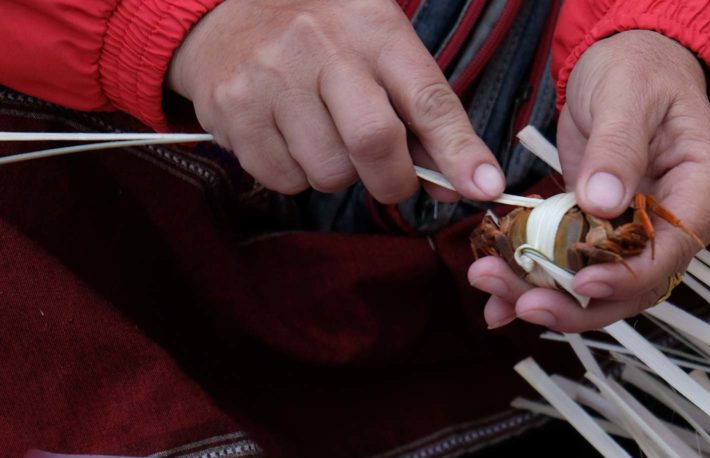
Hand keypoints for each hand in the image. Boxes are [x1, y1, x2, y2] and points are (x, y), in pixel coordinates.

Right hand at [167, 0, 503, 203]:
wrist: (225, 8)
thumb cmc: (324, 36)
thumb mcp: (380, 49)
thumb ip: (424, 116)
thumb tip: (466, 185)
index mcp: (374, 30)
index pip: (427, 98)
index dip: (459, 150)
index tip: (484, 187)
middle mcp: (322, 47)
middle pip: (374, 142)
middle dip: (392, 180)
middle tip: (389, 177)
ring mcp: (272, 77)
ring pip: (328, 172)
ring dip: (338, 175)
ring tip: (325, 136)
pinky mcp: (232, 109)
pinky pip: (282, 178)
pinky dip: (294, 174)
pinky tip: (288, 137)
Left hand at [468, 30, 709, 331]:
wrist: (628, 63)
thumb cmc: (640, 68)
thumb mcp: (627, 93)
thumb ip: (618, 147)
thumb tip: (603, 203)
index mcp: (702, 188)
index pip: (672, 252)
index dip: (627, 277)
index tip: (581, 283)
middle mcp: (678, 224)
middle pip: (636, 286)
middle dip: (577, 304)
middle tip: (521, 303)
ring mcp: (641, 234)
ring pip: (604, 289)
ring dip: (549, 298)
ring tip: (493, 288)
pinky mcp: (605, 236)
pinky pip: (577, 271)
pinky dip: (538, 285)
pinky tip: (498, 299)